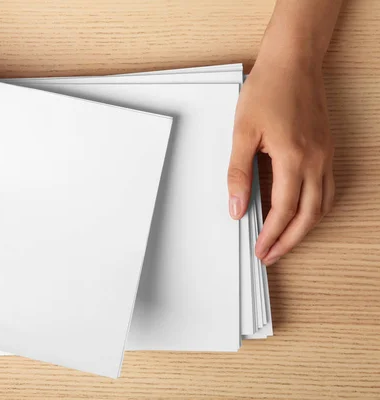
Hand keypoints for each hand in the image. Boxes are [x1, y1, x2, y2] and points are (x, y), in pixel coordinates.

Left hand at [227, 56, 334, 265]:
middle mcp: (315, 160)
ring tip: (284, 240)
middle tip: (271, 255)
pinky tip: (301, 212)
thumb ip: (238, 173)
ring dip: (305, 228)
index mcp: (292, 158)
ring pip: (322, 205)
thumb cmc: (266, 91)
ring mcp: (325, 155)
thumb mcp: (242, 133)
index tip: (260, 249)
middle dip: (289, 240)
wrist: (293, 62)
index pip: (283, 210)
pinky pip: (328, 188)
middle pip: (308, 216)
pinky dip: (316, 208)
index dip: (271, 234)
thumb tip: (236, 208)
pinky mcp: (327, 149)